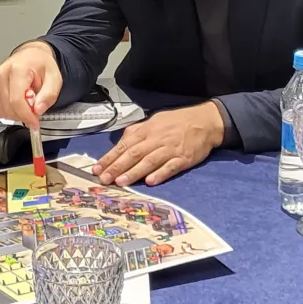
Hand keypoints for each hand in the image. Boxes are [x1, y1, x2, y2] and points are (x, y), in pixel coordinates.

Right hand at [0, 42, 61, 129]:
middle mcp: (1, 74)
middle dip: (23, 115)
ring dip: (14, 114)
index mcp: (17, 69)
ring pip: (0, 111)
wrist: (31, 56)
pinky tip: (15, 103)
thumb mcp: (54, 78)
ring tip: (25, 102)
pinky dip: (6, 112)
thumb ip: (48, 95)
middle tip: (33, 109)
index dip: (26, 116)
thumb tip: (38, 110)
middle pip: (8, 108)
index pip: (16, 101)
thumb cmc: (41, 65)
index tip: (35, 122)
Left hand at [92, 102, 224, 186]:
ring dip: (134, 172)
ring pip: (149, 161)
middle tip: (104, 179)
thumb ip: (138, 132)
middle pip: (134, 154)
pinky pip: (170, 167)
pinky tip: (150, 182)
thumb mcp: (155, 121)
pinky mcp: (183, 158)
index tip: (97, 168)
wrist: (205, 121)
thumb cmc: (177, 122)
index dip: (110, 157)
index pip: (125, 145)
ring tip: (121, 182)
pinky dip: (160, 174)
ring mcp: (170, 149)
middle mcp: (156, 139)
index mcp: (147, 130)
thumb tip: (122, 142)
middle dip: (117, 167)